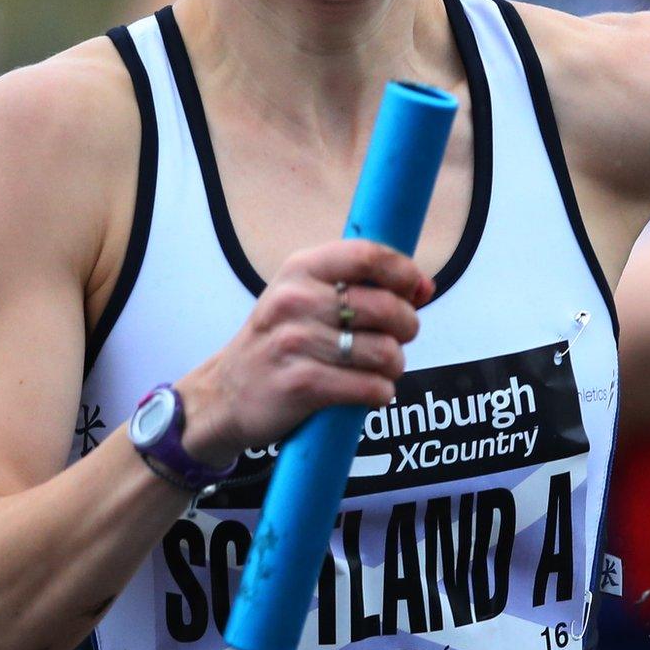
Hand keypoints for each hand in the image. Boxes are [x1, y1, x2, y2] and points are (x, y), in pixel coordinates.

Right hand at [176, 239, 430, 464]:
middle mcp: (295, 300)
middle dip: (407, 328)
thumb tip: (425, 286)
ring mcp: (295, 343)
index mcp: (300, 269)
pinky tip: (367, 391)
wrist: (225, 394)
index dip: (404, 272)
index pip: (369, 255)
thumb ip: (362, 286)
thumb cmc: (279, 341)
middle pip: (388, 307)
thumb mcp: (305, 298)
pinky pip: (371, 388)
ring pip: (386, 353)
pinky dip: (380, 394)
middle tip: (396, 339)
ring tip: (378, 369)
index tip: (415, 291)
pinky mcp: (301, 386)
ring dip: (393, 366)